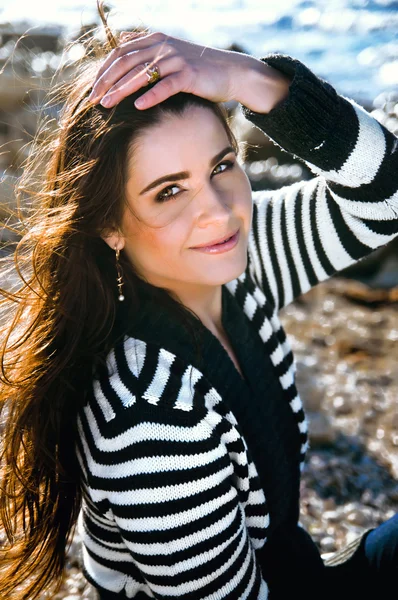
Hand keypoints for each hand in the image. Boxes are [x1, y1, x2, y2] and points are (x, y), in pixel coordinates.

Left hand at [87, 31, 289, 112]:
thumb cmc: (197, 69)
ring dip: (121, 90)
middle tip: (93, 99)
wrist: (230, 72)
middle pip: (126, 63)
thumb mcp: (170, 54)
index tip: (93, 88)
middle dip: (107, 82)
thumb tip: (122, 44)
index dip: (104, 70)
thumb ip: (146, 51)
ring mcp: (176, 59)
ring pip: (142, 74)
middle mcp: (163, 46)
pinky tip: (138, 106)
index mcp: (155, 40)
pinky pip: (166, 86)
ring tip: (107, 104)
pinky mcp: (189, 75)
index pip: (121, 53)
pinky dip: (151, 96)